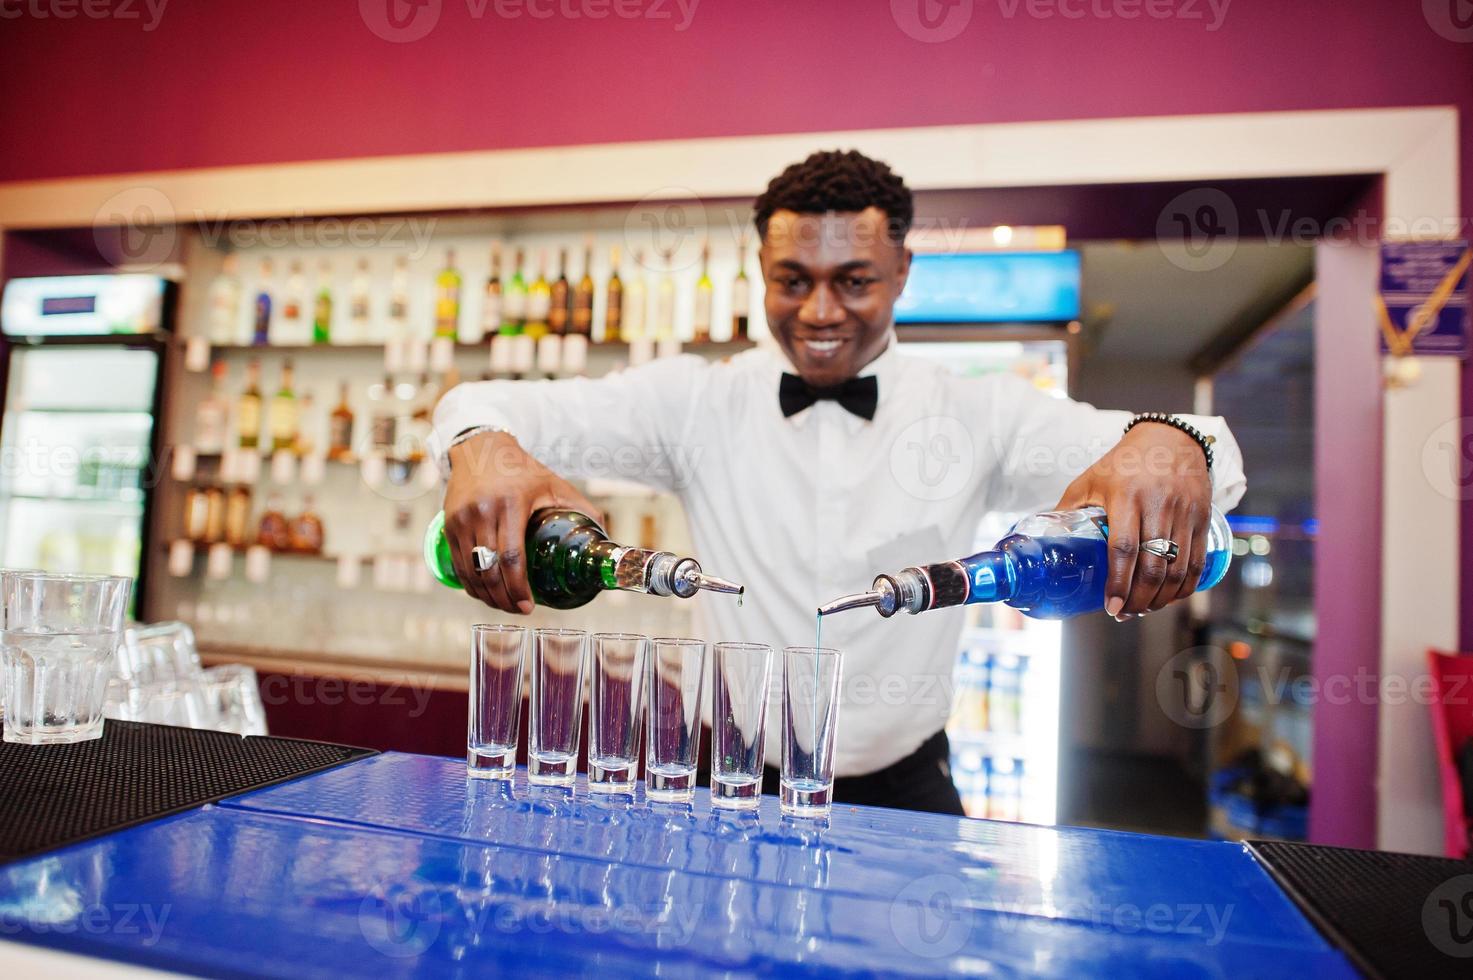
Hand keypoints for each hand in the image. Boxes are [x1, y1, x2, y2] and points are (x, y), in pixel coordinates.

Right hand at [442, 431, 602, 614]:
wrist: (481, 449)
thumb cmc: (523, 470)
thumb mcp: (555, 485)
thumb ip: (583, 509)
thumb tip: (605, 540)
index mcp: (511, 504)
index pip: (512, 557)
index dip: (519, 588)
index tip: (529, 606)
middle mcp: (482, 512)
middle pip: (489, 570)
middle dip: (504, 599)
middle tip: (519, 611)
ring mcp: (461, 519)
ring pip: (470, 572)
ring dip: (486, 596)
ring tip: (504, 606)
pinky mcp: (448, 524)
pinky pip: (457, 564)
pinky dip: (470, 585)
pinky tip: (484, 593)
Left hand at [1054, 423, 1211, 619]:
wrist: (1171, 440)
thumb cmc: (1123, 464)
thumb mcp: (1090, 480)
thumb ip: (1069, 509)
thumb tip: (1044, 541)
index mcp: (1126, 496)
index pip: (1123, 548)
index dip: (1118, 583)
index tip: (1110, 607)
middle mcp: (1158, 505)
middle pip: (1153, 565)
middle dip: (1139, 599)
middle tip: (1124, 613)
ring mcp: (1184, 513)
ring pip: (1177, 569)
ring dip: (1161, 598)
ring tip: (1143, 609)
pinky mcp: (1202, 518)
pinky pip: (1197, 562)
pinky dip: (1184, 587)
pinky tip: (1169, 597)